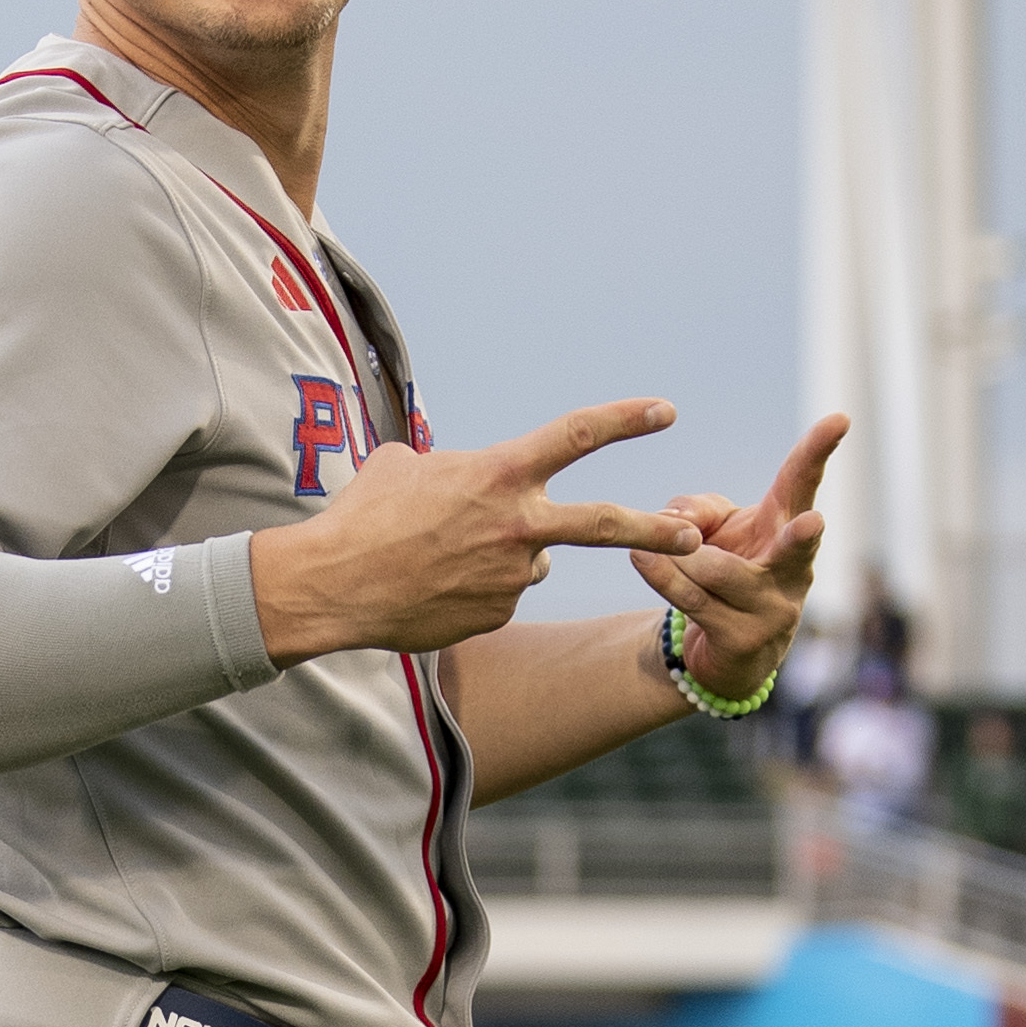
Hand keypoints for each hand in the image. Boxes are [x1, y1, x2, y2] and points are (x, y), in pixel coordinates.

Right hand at [249, 400, 699, 666]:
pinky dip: (476, 590)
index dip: (625, 419)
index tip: (664, 411)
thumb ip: (449, 465)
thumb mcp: (402, 465)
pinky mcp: (496, 615)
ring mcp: (510, 576)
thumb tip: (452, 473)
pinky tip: (435, 587)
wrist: (334, 584)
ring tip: (444, 556)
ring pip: (531, 560)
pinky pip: (500, 595)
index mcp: (499, 474)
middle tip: (691, 535)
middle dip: (655, 530)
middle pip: (604, 524)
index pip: (577, 435)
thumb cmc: (363, 516)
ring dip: (505, 555)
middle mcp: (517, 525)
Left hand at [626, 415, 844, 700]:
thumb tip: (676, 519)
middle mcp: (792, 570)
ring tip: (646, 548)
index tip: (840, 418)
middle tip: (812, 523)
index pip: (803, 484)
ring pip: (718, 571)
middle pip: (796, 546)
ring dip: (679, 558)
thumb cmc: (724, 570)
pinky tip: (640, 558)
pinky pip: (693, 600)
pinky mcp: (742, 640)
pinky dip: (664, 577)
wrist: (725, 654)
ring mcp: (773, 609)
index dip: (820, 451)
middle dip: (801, 537)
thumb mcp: (713, 530)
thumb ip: (697, 511)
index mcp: (786, 528)